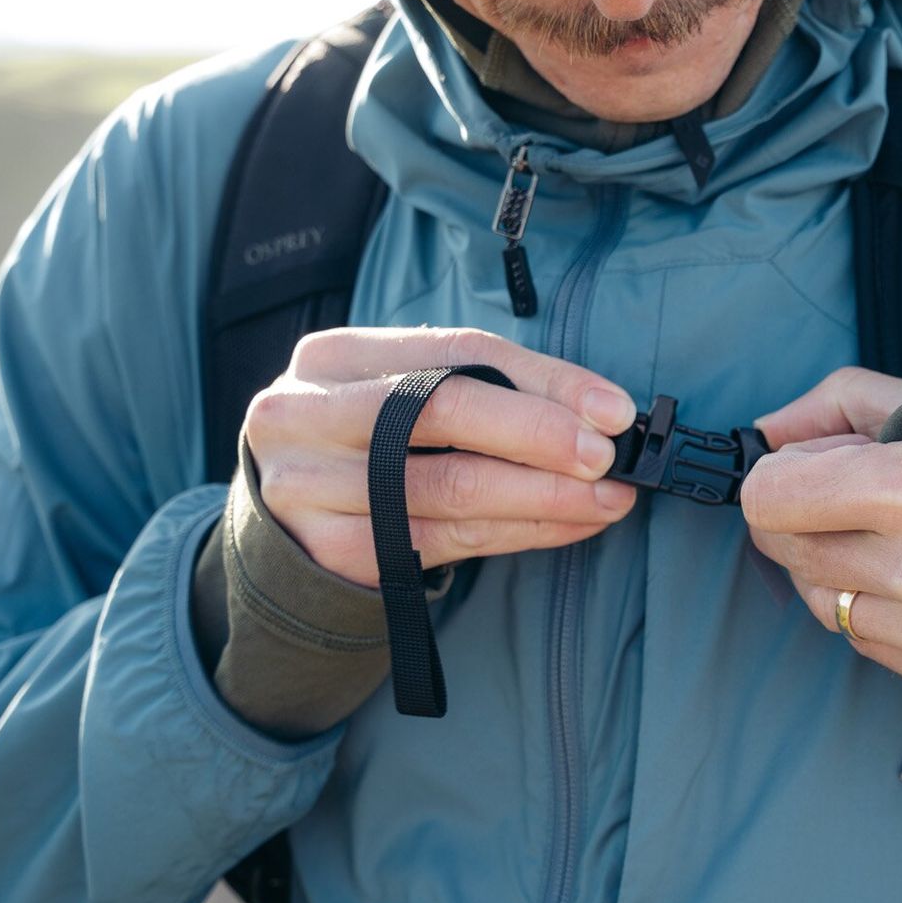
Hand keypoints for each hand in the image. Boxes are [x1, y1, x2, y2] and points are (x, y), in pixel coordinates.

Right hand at [242, 326, 638, 586]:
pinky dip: (518, 533)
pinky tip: (567, 526)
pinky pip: (445, 541)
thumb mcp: (413, 393)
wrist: (289, 519)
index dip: (543, 381)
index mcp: (334, 356)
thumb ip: (499, 388)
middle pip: (442, 413)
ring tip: (607, 499)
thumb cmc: (370, 440)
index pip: (456, 353)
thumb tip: (602, 410)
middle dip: (540, 437)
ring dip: (545, 496)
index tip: (612, 410)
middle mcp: (305, 413)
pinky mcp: (330, 549)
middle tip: (607, 459)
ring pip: (450, 489)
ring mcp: (309, 486)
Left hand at [744, 367, 901, 700]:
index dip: (783, 474)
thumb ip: (837, 404)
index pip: (769, 497)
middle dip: (804, 517)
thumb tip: (765, 433)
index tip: (815, 465)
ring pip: (820, 601)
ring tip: (901, 538)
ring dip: (838, 567)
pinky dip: (876, 609)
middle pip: (785, 549)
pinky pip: (863, 641)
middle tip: (861, 500)